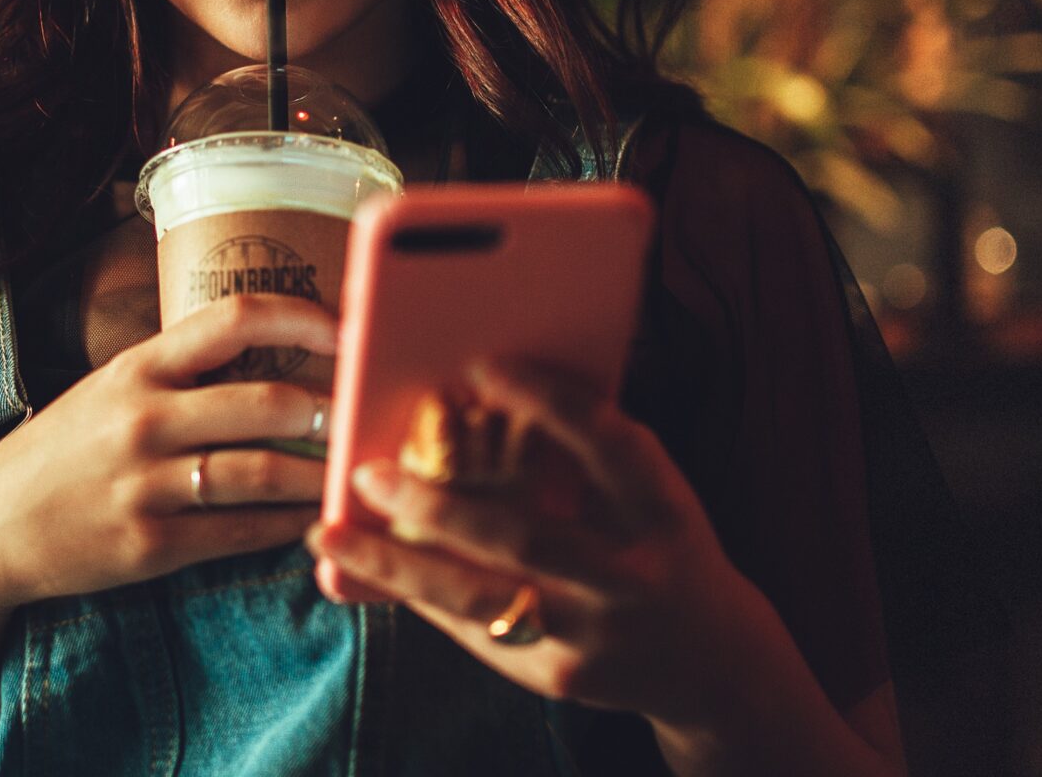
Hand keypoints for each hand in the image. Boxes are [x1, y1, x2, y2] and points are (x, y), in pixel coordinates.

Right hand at [0, 294, 336, 612]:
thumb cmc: (62, 453)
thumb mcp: (110, 391)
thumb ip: (181, 372)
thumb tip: (274, 356)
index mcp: (137, 368)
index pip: (234, 318)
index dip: (304, 318)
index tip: (351, 329)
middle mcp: (144, 418)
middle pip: (265, 400)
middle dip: (329, 407)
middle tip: (364, 413)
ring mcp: (147, 484)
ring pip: (264, 472)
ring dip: (322, 474)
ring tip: (354, 472)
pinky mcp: (151, 545)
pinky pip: (240, 531)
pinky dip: (287, 526)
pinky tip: (312, 520)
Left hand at [307, 357, 758, 730]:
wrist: (711, 663)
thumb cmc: (657, 548)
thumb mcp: (649, 497)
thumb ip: (588, 455)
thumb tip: (481, 389)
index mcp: (664, 511)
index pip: (610, 444)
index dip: (550, 400)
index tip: (482, 364)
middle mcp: (635, 575)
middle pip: (527, 537)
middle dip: (438, 503)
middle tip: (369, 472)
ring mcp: (597, 633)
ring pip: (481, 599)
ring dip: (395, 564)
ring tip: (329, 536)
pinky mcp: (560, 677)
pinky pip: (474, 632)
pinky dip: (417, 595)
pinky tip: (369, 569)